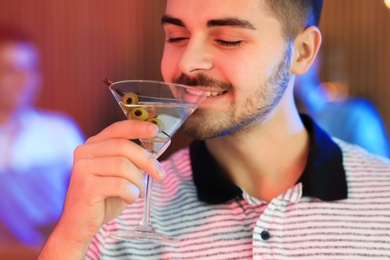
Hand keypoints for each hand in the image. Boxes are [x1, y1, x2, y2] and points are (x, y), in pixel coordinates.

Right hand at [39, 120, 164, 258]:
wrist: (80, 225)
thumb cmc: (103, 199)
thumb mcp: (121, 176)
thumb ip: (133, 161)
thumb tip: (157, 149)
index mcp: (94, 145)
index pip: (117, 129)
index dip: (137, 127)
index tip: (154, 130)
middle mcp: (85, 152)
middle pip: (124, 147)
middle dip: (147, 161)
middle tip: (159, 174)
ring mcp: (83, 168)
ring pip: (124, 166)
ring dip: (138, 181)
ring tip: (138, 192)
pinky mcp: (86, 185)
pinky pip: (120, 184)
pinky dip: (131, 193)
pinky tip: (129, 199)